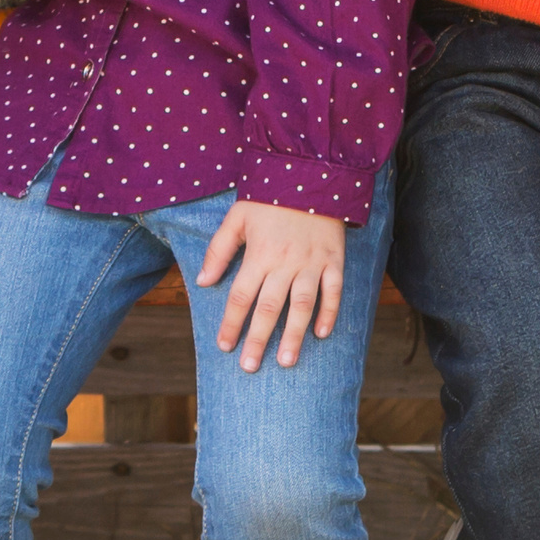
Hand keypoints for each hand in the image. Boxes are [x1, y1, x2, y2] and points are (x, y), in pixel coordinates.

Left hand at [195, 199, 346, 372]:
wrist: (311, 173)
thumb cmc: (268, 197)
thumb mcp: (236, 217)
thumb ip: (219, 250)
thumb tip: (205, 282)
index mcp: (259, 254)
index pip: (241, 296)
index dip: (232, 323)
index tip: (225, 346)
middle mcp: (286, 263)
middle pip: (269, 308)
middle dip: (258, 340)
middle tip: (250, 367)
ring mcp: (312, 263)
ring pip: (302, 305)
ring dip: (294, 335)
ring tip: (286, 361)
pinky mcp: (334, 259)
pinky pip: (334, 291)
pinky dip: (330, 312)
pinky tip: (322, 334)